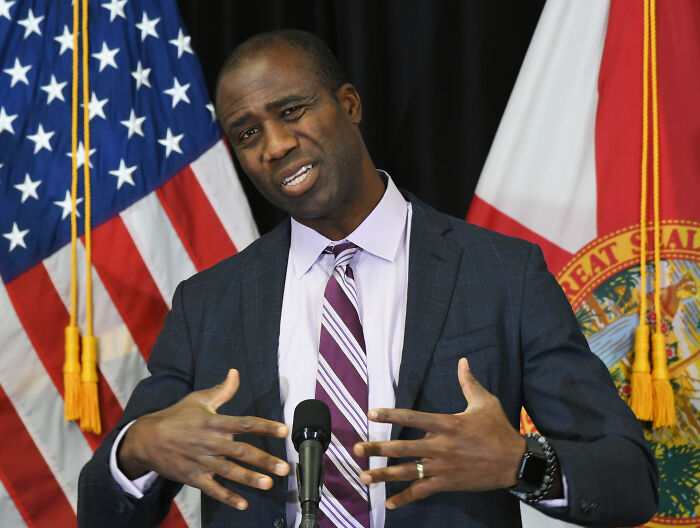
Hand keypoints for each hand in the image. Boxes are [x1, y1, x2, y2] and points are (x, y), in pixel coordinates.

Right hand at [118, 369, 289, 509]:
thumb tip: (235, 372)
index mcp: (213, 422)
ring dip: (249, 479)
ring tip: (269, 484)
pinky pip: (212, 489)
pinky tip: (243, 504)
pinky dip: (227, 497)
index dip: (265, 426)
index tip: (284, 430)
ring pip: (229, 471)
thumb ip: (222, 390)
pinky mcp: (193, 477)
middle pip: (240, 451)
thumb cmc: (176, 417)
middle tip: (285, 466)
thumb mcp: (198, 400)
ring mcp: (201, 461)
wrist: (146, 439)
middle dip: (264, 459)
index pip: (244, 423)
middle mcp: (209, 442)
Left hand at [353, 357, 525, 508]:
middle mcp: (440, 446)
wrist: (515, 462)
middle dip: (377, 449)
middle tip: (357, 449)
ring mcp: (442, 467)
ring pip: (407, 472)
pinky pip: (422, 492)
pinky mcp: (447, 483)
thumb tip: (463, 361)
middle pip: (402, 448)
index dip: (390, 414)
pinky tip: (389, 503)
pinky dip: (405, 498)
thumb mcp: (485, 402)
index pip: (412, 417)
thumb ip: (469, 383)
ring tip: (363, 477)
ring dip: (383, 474)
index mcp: (446, 424)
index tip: (371, 414)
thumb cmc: (499, 429)